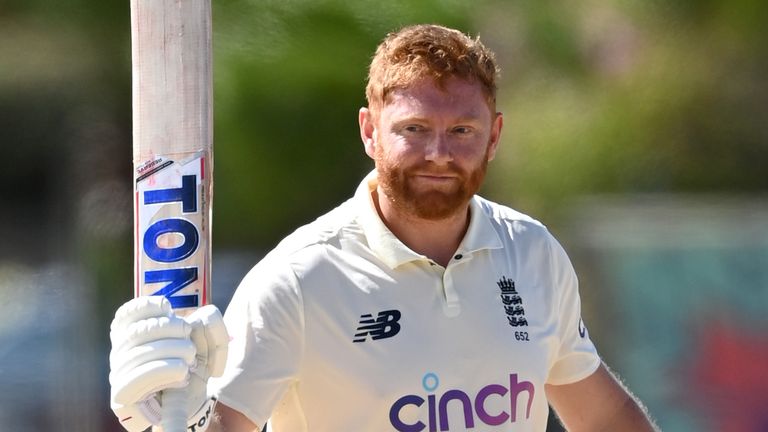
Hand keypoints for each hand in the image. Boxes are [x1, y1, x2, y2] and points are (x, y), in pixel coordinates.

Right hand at [109, 296, 228, 431]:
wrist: (190, 404)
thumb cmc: (192, 366)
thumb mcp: (205, 341)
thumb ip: (209, 323)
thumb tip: (201, 316)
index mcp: (133, 334)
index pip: (127, 314)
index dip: (145, 305)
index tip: (167, 306)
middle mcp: (120, 352)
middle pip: (137, 331)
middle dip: (167, 328)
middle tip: (188, 335)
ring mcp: (118, 373)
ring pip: (139, 354)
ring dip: (171, 351)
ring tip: (190, 358)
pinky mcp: (121, 395)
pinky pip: (136, 378)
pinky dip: (163, 370)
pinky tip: (182, 371)